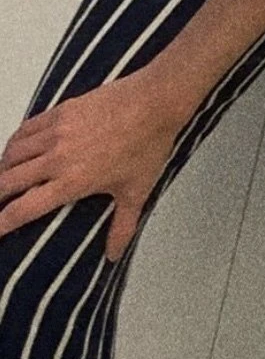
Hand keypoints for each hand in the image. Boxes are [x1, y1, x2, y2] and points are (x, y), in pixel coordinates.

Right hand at [0, 70, 183, 261]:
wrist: (155, 102)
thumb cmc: (148, 145)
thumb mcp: (136, 191)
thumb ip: (122, 226)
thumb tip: (114, 256)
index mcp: (72, 182)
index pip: (22, 210)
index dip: (1, 223)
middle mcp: (56, 158)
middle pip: (7, 181)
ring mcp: (56, 131)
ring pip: (12, 153)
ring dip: (3, 168)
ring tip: (3, 178)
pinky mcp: (61, 110)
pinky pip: (27, 127)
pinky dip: (15, 141)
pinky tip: (16, 148)